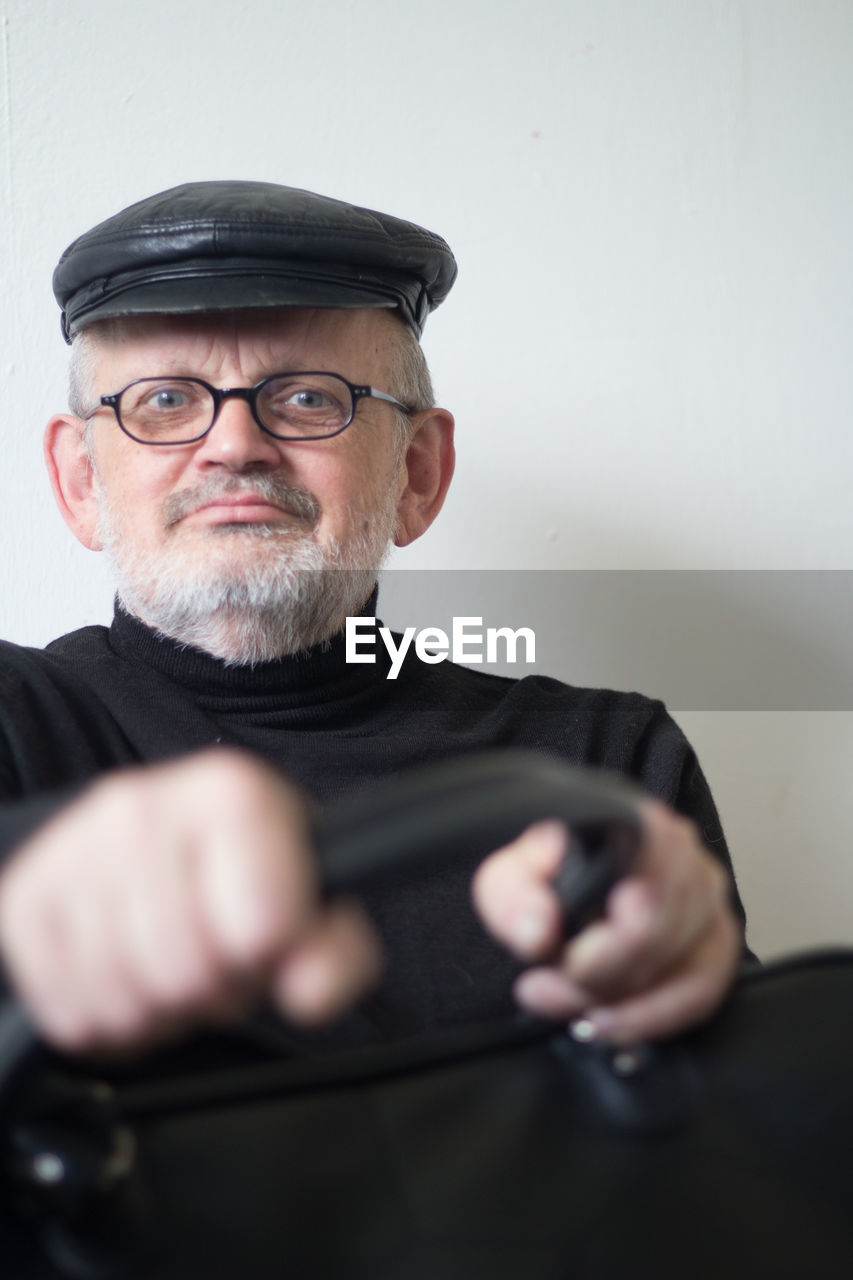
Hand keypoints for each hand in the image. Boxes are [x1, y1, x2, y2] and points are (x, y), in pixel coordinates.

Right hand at [0, 749, 380, 1053]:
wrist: (173, 840)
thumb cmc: (248, 874)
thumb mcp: (318, 907)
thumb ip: (338, 954)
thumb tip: (308, 989)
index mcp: (231, 794)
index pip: (259, 928)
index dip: (269, 957)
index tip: (264, 938)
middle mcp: (143, 805)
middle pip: (183, 971)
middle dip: (210, 991)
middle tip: (216, 961)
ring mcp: (74, 846)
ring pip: (118, 995)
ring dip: (155, 1011)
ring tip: (173, 971)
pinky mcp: (24, 893)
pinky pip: (62, 1006)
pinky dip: (101, 1018)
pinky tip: (128, 980)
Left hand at [471, 799, 741, 1041]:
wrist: (565, 884)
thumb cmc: (546, 875)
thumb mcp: (509, 877)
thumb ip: (513, 898)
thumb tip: (538, 932)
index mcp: (643, 829)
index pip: (650, 887)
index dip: (617, 940)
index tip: (571, 964)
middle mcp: (688, 861)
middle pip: (664, 937)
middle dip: (599, 978)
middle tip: (542, 988)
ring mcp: (710, 905)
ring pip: (685, 972)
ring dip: (621, 1003)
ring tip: (565, 1007)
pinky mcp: (714, 947)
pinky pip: (701, 996)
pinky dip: (654, 1019)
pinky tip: (611, 1025)